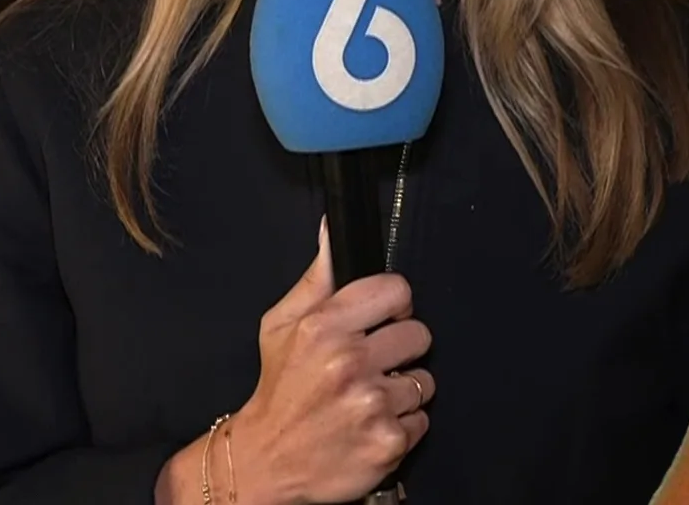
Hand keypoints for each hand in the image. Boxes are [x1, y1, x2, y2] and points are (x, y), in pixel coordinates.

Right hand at [229, 219, 436, 504]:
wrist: (263, 462)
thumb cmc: (279, 388)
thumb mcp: (281, 325)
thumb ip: (318, 277)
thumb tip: (332, 228)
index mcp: (324, 327)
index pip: (398, 290)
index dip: (394, 306)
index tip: (383, 321)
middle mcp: (349, 363)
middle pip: (420, 335)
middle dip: (400, 350)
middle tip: (372, 366)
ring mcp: (371, 404)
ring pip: (424, 381)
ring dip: (402, 392)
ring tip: (367, 400)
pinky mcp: (387, 443)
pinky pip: (421, 420)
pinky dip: (401, 426)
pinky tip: (370, 427)